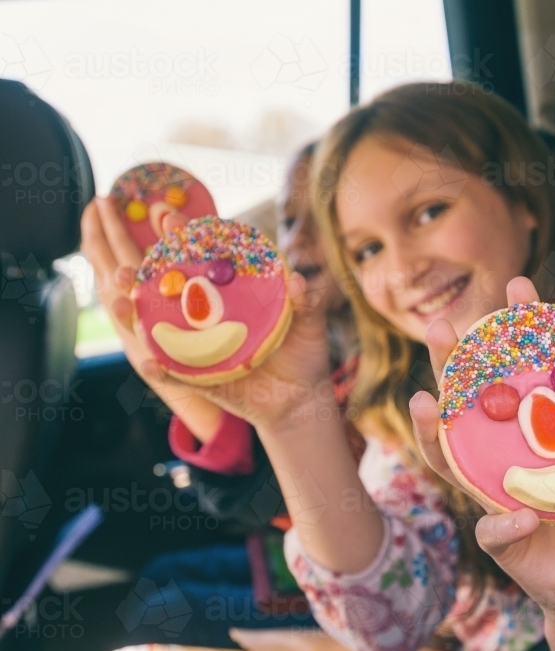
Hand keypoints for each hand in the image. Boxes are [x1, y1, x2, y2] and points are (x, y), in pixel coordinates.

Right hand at [80, 198, 332, 433]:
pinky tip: (150, 362)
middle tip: (123, 266)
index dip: (181, 238)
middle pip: (165, 292)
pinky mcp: (199, 380)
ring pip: (156, 330)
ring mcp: (197, 349)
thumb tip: (298, 281)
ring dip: (132, 318)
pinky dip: (161, 369)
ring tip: (117, 302)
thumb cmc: (303, 353)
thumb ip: (305, 300)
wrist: (301, 399)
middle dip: (137, 276)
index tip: (166, 217)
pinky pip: (174, 374)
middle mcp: (205, 318)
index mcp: (227, 296)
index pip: (199, 260)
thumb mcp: (308, 323)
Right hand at [409, 277, 554, 650]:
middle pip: (473, 401)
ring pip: (454, 456)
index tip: (518, 288)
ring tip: (428, 400)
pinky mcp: (501, 536)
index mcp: (543, 431)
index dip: (520, 330)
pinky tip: (525, 519)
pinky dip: (506, 524)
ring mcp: (497, 491)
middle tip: (441, 327)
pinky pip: (494, 528)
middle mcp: (510, 453)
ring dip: (436, 429)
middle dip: (453, 362)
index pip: (527, 372)